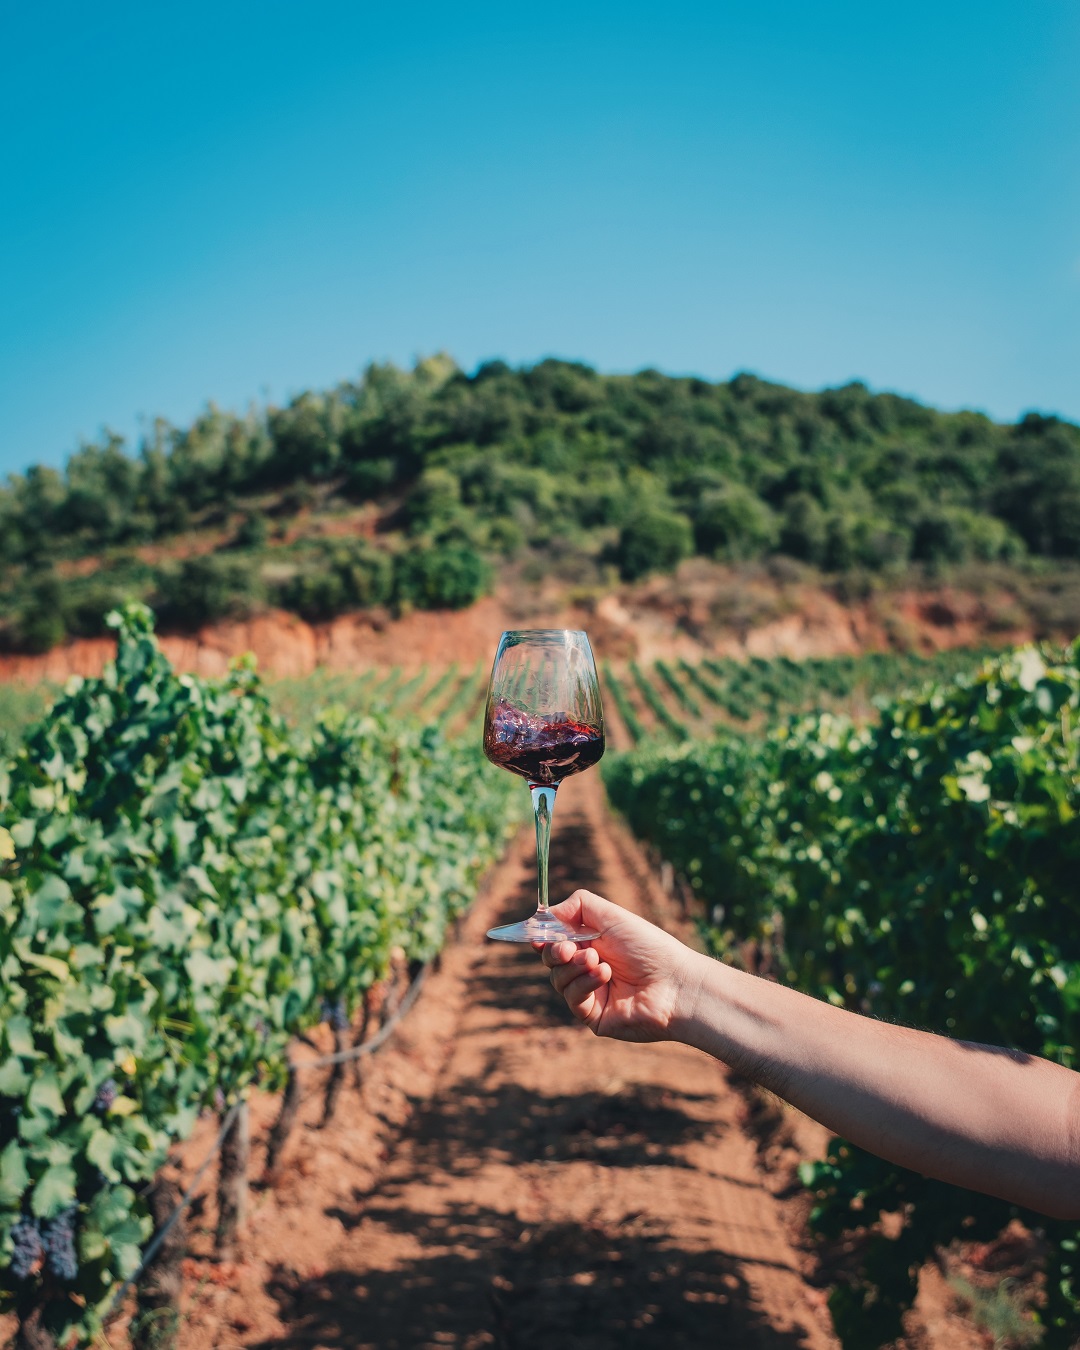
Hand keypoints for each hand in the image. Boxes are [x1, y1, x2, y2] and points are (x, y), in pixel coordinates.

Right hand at [535, 890, 700, 1041]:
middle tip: (568, 948)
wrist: (675, 983)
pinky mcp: (593, 1016)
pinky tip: (603, 975)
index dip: (543, 937)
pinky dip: (584, 983)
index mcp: (593, 943)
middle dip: (555, 951)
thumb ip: (577, 906)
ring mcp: (591, 993)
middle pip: (552, 960)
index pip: (556, 940)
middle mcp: (589, 968)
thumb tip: (545, 915)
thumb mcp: (611, 916)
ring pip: (558, 979)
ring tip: (597, 961)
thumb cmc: (648, 946)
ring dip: (574, 966)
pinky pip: (573, 998)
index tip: (535, 934)